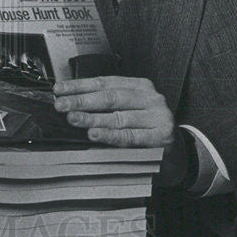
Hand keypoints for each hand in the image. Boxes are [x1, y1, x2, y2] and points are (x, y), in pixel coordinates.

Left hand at [53, 75, 183, 183]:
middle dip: (82, 101)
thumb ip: (106, 106)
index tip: (59, 90)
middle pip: (110, 97)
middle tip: (61, 105)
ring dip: (92, 118)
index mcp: (140, 86)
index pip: (105, 82)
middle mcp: (150, 97)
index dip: (80, 86)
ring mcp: (158, 116)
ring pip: (119, 116)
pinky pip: (130, 136)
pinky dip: (110, 135)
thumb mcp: (129, 111)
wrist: (177, 154)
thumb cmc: (146, 130)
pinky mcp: (162, 136)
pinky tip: (94, 134)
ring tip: (73, 118)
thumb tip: (70, 104)